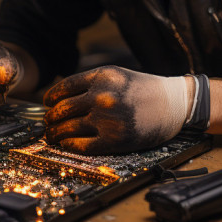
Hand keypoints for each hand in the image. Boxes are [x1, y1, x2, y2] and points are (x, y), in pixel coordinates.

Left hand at [43, 66, 191, 153]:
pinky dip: (69, 145)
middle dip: (50, 118)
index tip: (46, 104)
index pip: (64, 87)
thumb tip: (60, 98)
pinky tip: (66, 144)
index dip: (51, 98)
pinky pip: (81, 145)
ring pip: (68, 128)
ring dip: (55, 133)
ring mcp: (107, 119)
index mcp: (102, 76)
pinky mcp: (114, 140)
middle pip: (62, 109)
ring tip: (52, 135)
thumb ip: (91, 83)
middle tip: (47, 122)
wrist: (175, 104)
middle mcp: (102, 96)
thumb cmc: (145, 90)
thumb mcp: (118, 76)